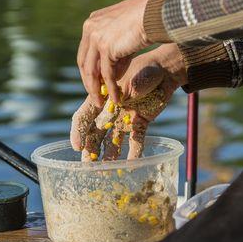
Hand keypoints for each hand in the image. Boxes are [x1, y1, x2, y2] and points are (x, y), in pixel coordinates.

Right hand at [71, 44, 185, 160]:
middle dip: (90, 151)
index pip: (83, 117)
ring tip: (106, 172)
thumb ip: (129, 89)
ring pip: (112, 142)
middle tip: (87, 168)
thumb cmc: (146, 69)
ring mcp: (123, 119)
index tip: (77, 147)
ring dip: (108, 157)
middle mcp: (109, 112)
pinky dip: (134, 154)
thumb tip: (127, 98)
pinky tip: (131, 166)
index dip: (77, 132)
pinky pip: (135, 142)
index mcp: (101, 98)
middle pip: (95, 134)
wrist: (165, 71)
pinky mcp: (139, 124)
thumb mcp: (134, 77)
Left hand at [78, 0, 151, 106]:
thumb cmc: (147, 18)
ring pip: (92, 71)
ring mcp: (96, 37)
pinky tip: (116, 98)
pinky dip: (111, 88)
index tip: (94, 83)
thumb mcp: (125, 35)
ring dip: (96, 90)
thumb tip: (113, 75)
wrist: (156, 11)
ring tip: (101, 103)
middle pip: (84, 62)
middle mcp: (91, 28)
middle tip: (95, 97)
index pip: (86, 52)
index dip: (89, 70)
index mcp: (93, 22)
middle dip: (89, 82)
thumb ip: (116, 52)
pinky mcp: (106, 47)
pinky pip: (107, 74)